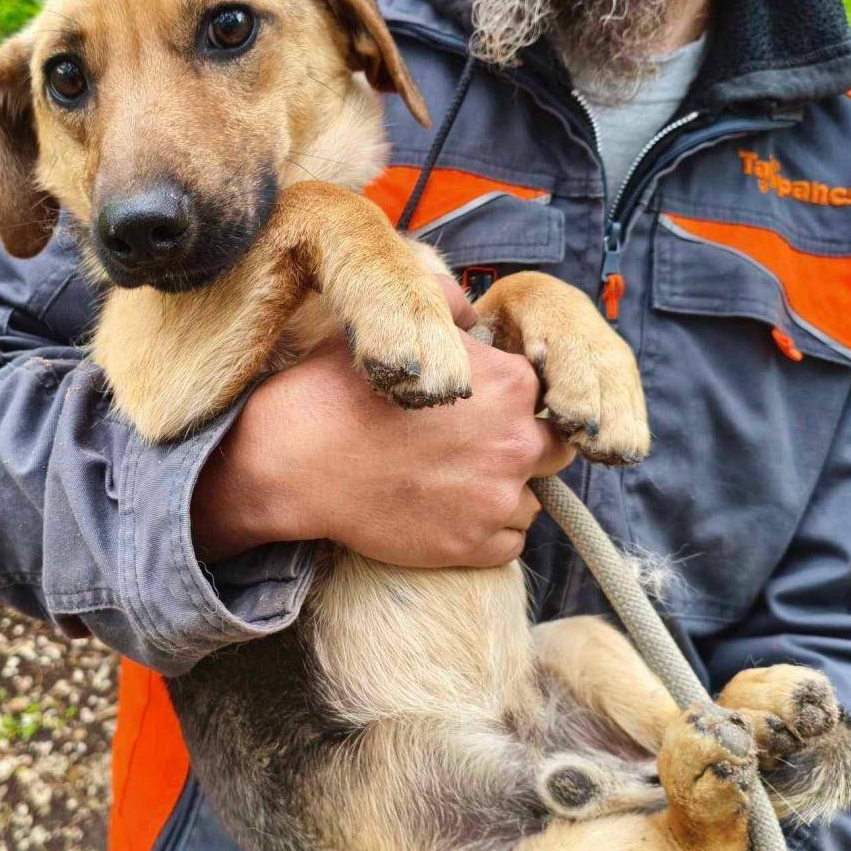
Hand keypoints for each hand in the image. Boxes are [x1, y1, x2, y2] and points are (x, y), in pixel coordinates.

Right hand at [191, 276, 574, 563]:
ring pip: (532, 500)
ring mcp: (497, 499)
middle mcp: (517, 441)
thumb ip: (447, 305)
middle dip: (524, 448)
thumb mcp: (395, 325)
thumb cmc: (339, 388)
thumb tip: (473, 307)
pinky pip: (510, 543)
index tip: (484, 411)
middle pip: (554, 450)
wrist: (296, 459)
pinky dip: (487, 532)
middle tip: (476, 450)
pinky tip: (448, 513)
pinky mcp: (474, 545)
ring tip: (455, 484)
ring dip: (504, 493)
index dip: (516, 403)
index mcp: (512, 383)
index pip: (547, 395)